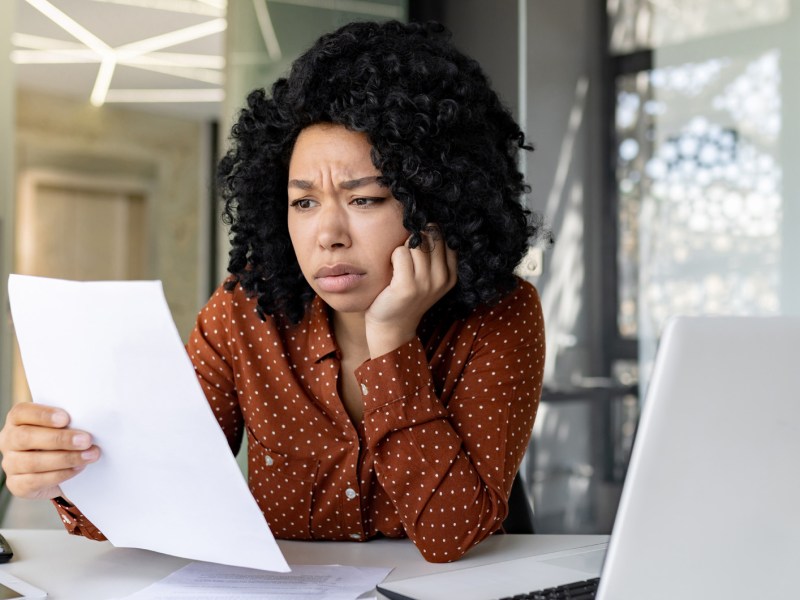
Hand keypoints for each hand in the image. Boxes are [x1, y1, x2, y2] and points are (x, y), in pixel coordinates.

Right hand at [0, 403, 99, 499]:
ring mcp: (10, 464)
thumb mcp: (63, 426)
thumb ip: (69, 421)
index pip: (22, 412)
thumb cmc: (62, 440)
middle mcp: (9, 441)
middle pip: (26, 437)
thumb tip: (90, 420)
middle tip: (86, 440)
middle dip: (59, 439)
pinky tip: (78, 468)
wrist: (58, 469)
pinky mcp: (17, 485)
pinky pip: (35, 481)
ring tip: (89, 455)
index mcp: (17, 420)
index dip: (42, 415)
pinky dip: (61, 474)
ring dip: (66, 459)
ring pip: (33, 462)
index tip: (66, 418)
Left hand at [365, 226, 456, 356]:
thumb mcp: (427, 277)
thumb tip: (430, 221)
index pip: (446, 237)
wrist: (391, 326)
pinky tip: (392, 270)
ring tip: (399, 266)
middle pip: (431, 236)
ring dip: (403, 248)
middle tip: (406, 256)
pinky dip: (393, 256)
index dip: (430, 233)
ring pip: (415, 242)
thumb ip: (433, 255)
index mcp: (451, 275)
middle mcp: (442, 278)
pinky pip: (400, 252)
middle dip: (416, 238)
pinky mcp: (407, 286)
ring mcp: (425, 283)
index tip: (418, 243)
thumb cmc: (405, 296)